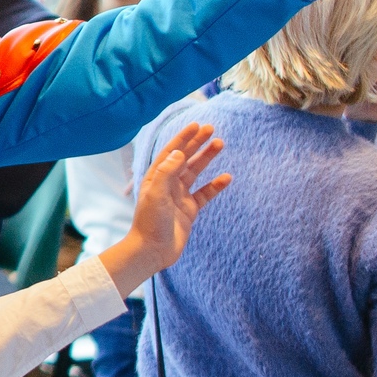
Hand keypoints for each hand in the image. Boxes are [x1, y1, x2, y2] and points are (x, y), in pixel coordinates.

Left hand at [99, 124, 230, 295]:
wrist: (152, 251)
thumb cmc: (150, 223)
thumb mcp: (156, 194)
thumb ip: (167, 172)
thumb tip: (179, 152)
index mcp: (155, 178)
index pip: (171, 152)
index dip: (183, 138)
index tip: (196, 125)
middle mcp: (167, 184)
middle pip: (184, 158)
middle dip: (197, 143)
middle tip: (211, 129)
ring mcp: (179, 197)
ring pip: (195, 173)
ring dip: (206, 158)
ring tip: (220, 144)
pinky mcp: (189, 210)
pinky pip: (205, 194)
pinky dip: (215, 185)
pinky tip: (226, 177)